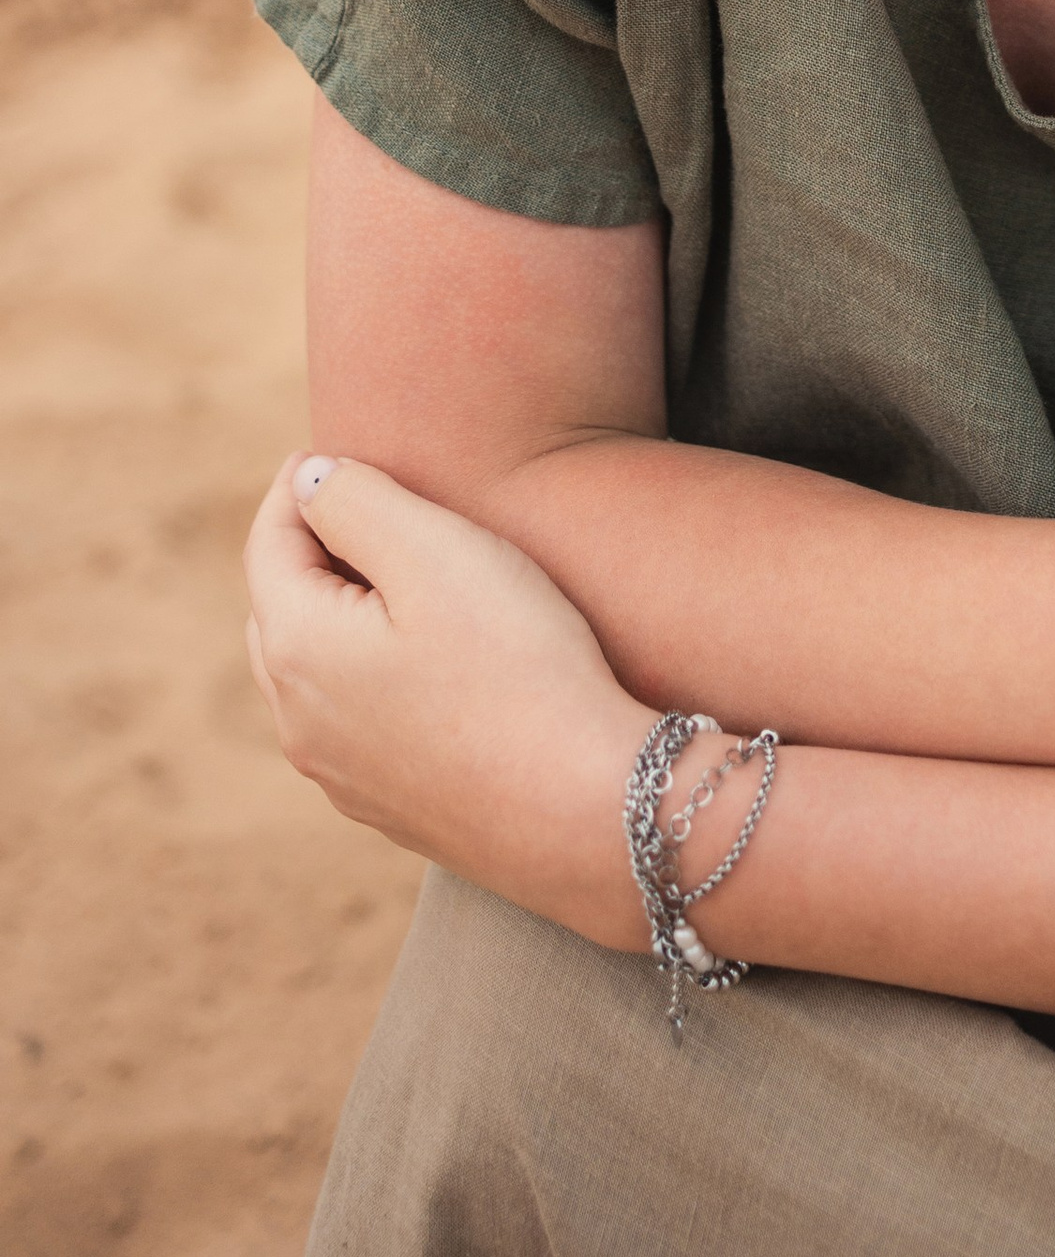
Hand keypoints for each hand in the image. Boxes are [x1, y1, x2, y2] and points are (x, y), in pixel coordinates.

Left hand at [245, 453, 651, 940]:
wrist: (584, 809)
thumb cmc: (518, 666)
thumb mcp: (438, 554)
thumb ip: (358, 501)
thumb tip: (305, 477)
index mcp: (299, 649)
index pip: (268, 543)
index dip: (298, 484)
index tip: (333, 446)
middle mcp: (301, 721)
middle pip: (279, 609)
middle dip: (307, 549)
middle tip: (356, 501)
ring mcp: (342, 775)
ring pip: (309, 671)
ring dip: (332, 614)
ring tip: (387, 573)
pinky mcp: (389, 807)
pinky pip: (352, 720)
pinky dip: (364, 671)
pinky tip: (421, 662)